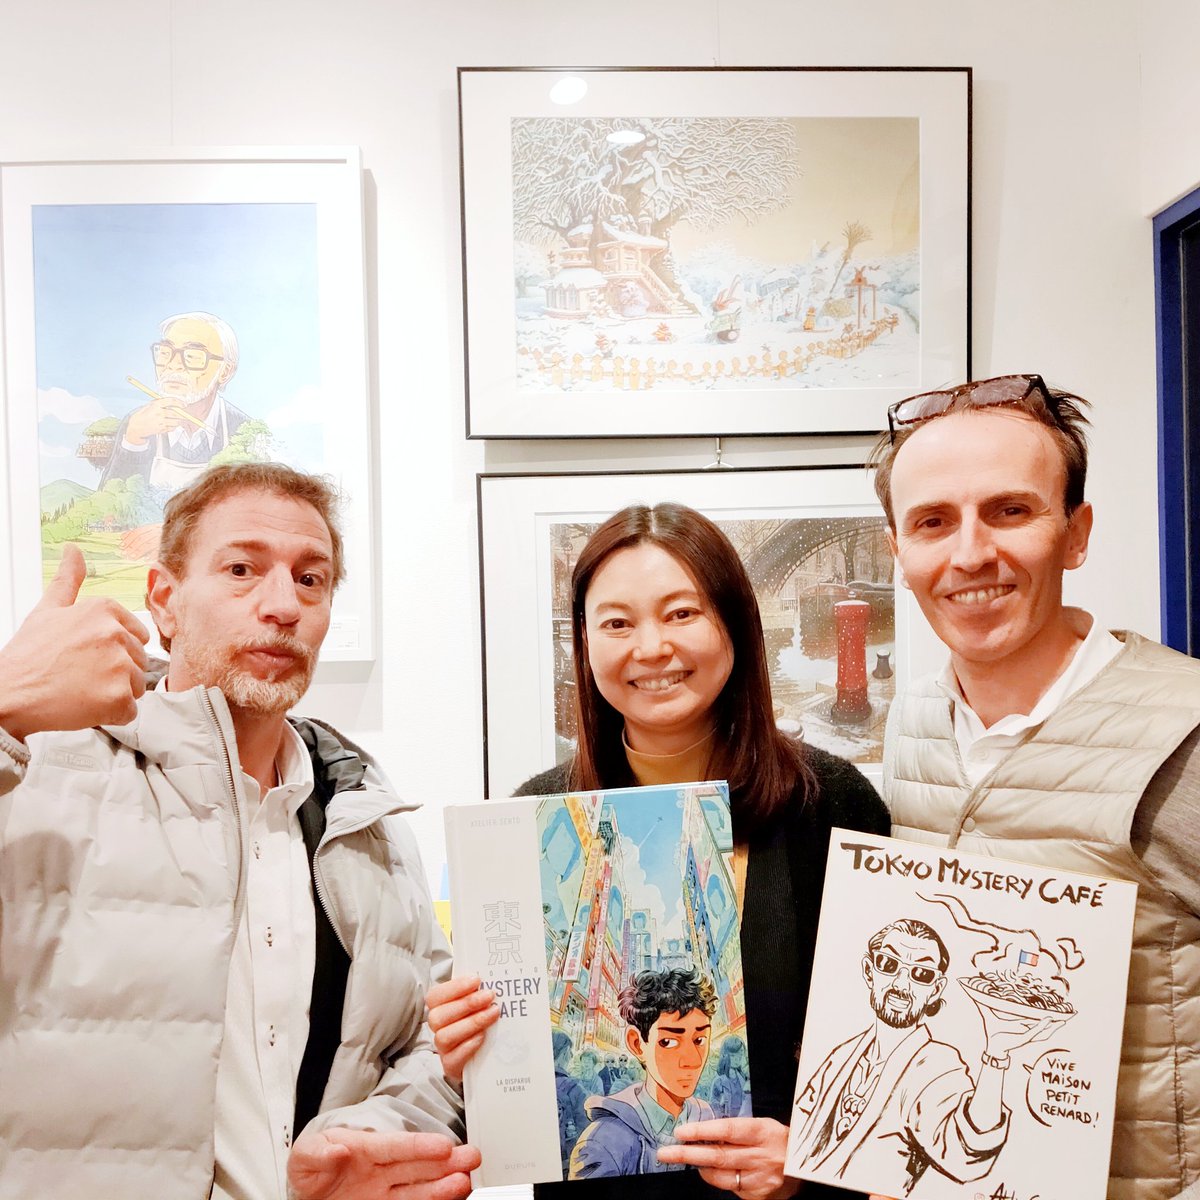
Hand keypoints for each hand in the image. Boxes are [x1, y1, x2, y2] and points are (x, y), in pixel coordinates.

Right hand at [0, 545, 148, 741]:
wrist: (8, 696)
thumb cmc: (28, 656)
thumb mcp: (47, 610)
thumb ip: (68, 580)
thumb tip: (74, 550)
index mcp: (104, 609)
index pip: (137, 636)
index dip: (113, 651)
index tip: (85, 656)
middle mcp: (115, 633)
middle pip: (138, 661)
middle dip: (114, 672)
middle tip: (79, 675)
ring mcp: (119, 664)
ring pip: (136, 686)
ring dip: (113, 694)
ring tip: (80, 689)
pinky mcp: (118, 696)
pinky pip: (130, 710)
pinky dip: (111, 715)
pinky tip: (84, 706)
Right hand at [124, 399, 194, 444]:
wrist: (136, 426)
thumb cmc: (142, 415)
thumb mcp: (149, 405)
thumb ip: (159, 403)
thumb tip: (172, 401)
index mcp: (155, 405)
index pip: (171, 401)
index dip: (179, 402)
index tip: (184, 404)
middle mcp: (159, 413)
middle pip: (176, 413)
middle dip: (182, 414)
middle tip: (184, 414)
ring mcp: (160, 422)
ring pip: (176, 421)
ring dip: (179, 421)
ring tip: (178, 419)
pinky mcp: (161, 429)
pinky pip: (172, 428)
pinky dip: (174, 426)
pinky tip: (171, 424)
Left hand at [287, 1127, 480, 1199]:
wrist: (307, 1195)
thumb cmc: (311, 1168)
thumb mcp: (305, 1155)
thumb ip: (319, 1152)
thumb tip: (340, 1149)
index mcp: (366, 1149)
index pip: (397, 1146)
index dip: (421, 1146)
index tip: (443, 1146)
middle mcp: (382, 1170)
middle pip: (418, 1165)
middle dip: (445, 1161)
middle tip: (471, 1157)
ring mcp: (385, 1192)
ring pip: (419, 1188)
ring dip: (442, 1185)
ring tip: (464, 1181)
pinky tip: (448, 1198)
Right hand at [426, 975, 499, 1082]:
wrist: (482, 1055)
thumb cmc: (478, 1019)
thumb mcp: (476, 1003)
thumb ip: (477, 991)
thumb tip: (494, 978)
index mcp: (439, 1008)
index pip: (435, 996)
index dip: (454, 987)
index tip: (477, 979)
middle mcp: (437, 1028)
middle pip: (439, 1016)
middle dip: (466, 1004)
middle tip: (490, 996)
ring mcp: (442, 1048)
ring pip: (444, 1037)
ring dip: (471, 1023)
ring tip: (493, 1014)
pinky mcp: (451, 1066)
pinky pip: (452, 1059)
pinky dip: (468, 1046)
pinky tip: (483, 1037)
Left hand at [656, 1117, 799, 1198]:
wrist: (802, 1167)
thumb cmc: (777, 1140)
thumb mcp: (762, 1126)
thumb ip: (737, 1128)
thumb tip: (703, 1128)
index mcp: (762, 1131)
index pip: (727, 1130)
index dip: (702, 1131)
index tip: (681, 1132)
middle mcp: (760, 1156)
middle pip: (718, 1156)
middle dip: (688, 1154)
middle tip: (665, 1153)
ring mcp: (758, 1179)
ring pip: (720, 1176)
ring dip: (698, 1167)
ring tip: (682, 1158)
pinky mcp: (757, 1196)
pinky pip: (730, 1187)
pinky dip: (716, 1178)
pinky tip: (709, 1170)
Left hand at [982, 1010, 1067, 1058]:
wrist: (990, 1045)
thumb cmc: (993, 1031)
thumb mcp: (988, 1013)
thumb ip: (982, 1002)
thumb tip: (970, 988)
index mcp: (1025, 1025)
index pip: (1040, 1019)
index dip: (1050, 1014)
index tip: (1060, 1008)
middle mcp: (1029, 1030)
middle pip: (1048, 1026)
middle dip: (1060, 1021)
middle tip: (1072, 1014)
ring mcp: (1028, 1035)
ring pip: (1045, 1031)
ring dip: (1055, 1026)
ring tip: (1065, 1019)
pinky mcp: (1024, 1039)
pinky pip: (1035, 1032)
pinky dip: (1042, 1026)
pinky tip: (1049, 1019)